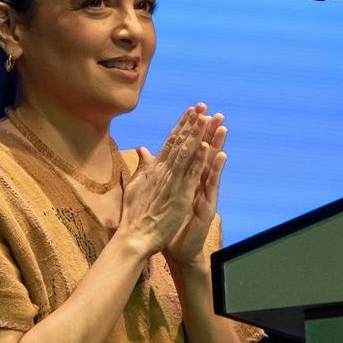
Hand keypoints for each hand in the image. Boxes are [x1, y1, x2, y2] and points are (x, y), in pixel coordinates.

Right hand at [118, 106, 208, 255]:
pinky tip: (206, 147)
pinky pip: (191, 175)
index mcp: (155, 168)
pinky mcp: (180, 196)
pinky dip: (199, 161)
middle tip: (201, 106)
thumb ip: (142, 166)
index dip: (181, 125)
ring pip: (187, 154)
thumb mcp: (136, 185)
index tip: (191, 111)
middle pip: (180, 143)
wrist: (135, 236)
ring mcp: (172, 183)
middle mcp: (163, 171)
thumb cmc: (135, 214)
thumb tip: (142, 148)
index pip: (170, 142)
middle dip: (191, 123)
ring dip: (197, 135)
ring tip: (207, 118)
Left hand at [164, 104, 227, 268]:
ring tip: (222, 127)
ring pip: (210, 166)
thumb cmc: (164, 221)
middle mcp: (195, 183)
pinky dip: (215, 170)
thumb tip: (145, 151)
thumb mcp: (155, 190)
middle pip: (202, 153)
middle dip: (208, 133)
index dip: (191, 130)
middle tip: (215, 113)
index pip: (188, 149)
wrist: (172, 248)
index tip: (195, 111)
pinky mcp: (205, 206)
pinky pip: (210, 185)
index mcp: (183, 177)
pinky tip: (220, 156)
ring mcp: (202, 194)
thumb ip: (152, 169)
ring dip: (216, 146)